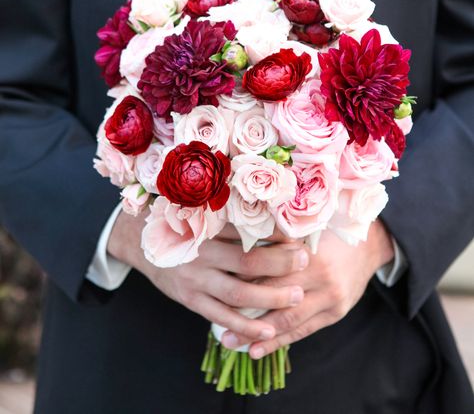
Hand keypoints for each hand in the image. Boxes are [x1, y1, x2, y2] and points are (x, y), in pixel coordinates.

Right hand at [107, 209, 308, 342]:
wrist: (139, 241)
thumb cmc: (180, 221)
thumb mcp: (200, 208)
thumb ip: (231, 211)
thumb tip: (274, 209)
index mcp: (205, 225)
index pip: (247, 229)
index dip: (274, 232)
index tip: (298, 233)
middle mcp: (201, 252)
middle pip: (247, 262)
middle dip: (279, 264)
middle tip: (304, 261)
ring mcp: (195, 279)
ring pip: (238, 293)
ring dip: (270, 298)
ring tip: (297, 296)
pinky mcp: (190, 300)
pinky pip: (222, 317)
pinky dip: (246, 326)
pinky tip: (269, 330)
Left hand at [220, 219, 394, 357]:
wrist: (369, 246)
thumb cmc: (328, 234)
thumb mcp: (305, 229)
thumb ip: (277, 238)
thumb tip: (236, 243)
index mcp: (308, 250)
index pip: (270, 268)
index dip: (243, 279)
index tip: (218, 287)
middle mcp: (320, 276)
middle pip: (276, 296)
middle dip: (245, 311)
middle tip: (217, 321)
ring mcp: (329, 297)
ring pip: (288, 320)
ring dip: (258, 335)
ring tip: (231, 343)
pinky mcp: (334, 313)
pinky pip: (302, 331)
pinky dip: (278, 342)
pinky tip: (257, 350)